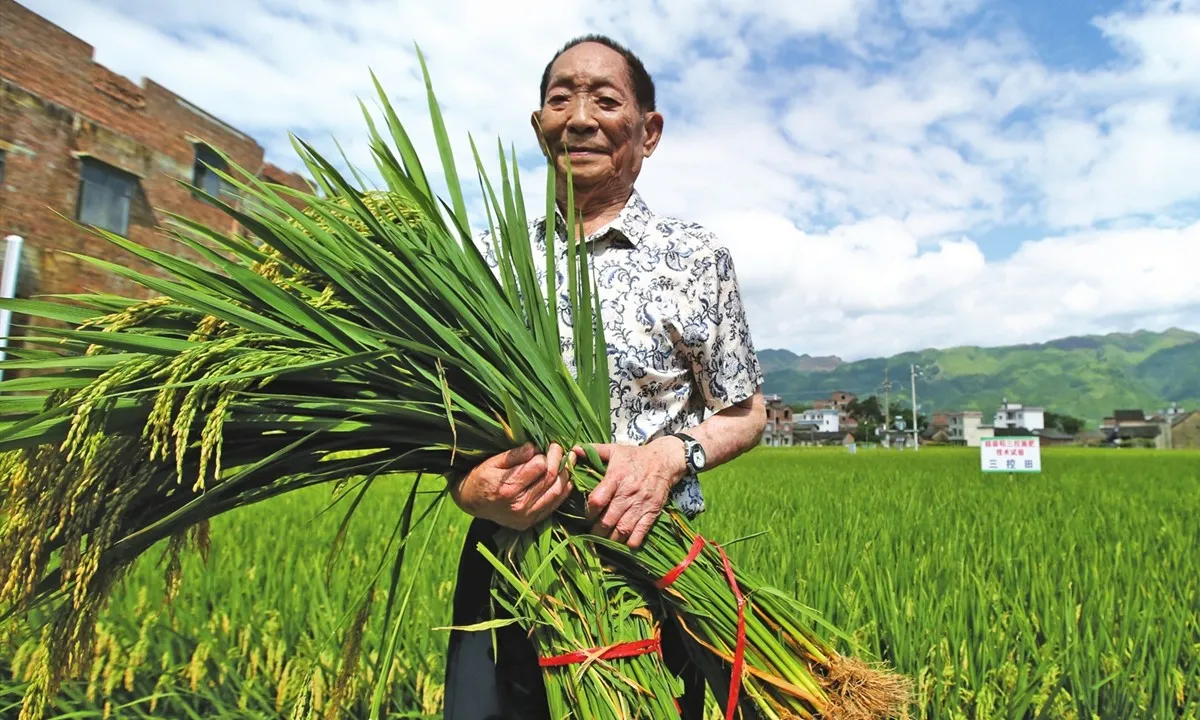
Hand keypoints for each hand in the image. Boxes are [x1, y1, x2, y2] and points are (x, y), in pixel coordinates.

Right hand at [450, 443, 572, 530]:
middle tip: (561, 448)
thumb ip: (513, 456)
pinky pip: (553, 505)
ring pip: (556, 492)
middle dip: (559, 460)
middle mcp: (519, 506)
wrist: (471, 503)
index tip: (548, 444)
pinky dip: (563, 492)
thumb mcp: (491, 462)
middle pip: (549, 479)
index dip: (546, 454)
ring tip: (569, 460)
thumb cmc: (480, 478)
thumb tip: (533, 448)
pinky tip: (567, 479)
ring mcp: (526, 517)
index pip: (539, 467)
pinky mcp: (530, 522)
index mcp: (508, 489)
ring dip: (566, 475)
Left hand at [574, 437, 686, 548]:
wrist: (664, 460)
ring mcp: (641, 504)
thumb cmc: (635, 456)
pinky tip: (623, 542)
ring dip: (611, 538)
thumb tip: (573, 449)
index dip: (589, 511)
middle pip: (608, 520)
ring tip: (605, 539)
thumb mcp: (614, 450)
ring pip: (622, 529)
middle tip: (592, 532)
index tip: (587, 515)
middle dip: (597, 530)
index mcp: (616, 477)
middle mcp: (628, 493)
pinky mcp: (652, 512)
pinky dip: (631, 542)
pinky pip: (641, 532)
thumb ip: (593, 450)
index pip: (598, 500)